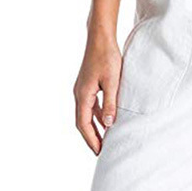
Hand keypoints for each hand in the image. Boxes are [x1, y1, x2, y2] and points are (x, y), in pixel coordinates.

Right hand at [73, 31, 121, 154]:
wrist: (100, 38)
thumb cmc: (107, 57)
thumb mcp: (112, 82)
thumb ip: (110, 103)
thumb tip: (108, 124)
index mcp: (82, 95)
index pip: (84, 124)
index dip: (91, 139)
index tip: (99, 152)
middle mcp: (79, 94)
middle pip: (82, 122)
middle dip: (91, 138)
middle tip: (101, 152)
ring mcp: (82, 90)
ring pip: (86, 115)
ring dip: (94, 128)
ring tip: (104, 141)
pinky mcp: (88, 86)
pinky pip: (91, 106)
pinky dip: (97, 117)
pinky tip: (106, 122)